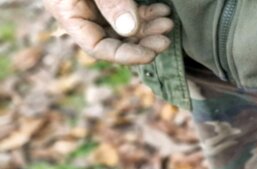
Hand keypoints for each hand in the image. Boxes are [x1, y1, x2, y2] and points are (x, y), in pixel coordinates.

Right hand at [44, 0, 173, 63]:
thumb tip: (130, 29)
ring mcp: (96, 6)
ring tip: (167, 21)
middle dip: (143, 41)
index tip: (151, 54)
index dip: (125, 55)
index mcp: (68, 12)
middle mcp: (82, 13)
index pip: (97, 47)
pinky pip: (130, 13)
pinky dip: (146, 14)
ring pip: (126, 28)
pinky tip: (162, 10)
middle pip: (115, 40)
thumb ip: (110, 1)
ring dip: (148, 28)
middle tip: (166, 38)